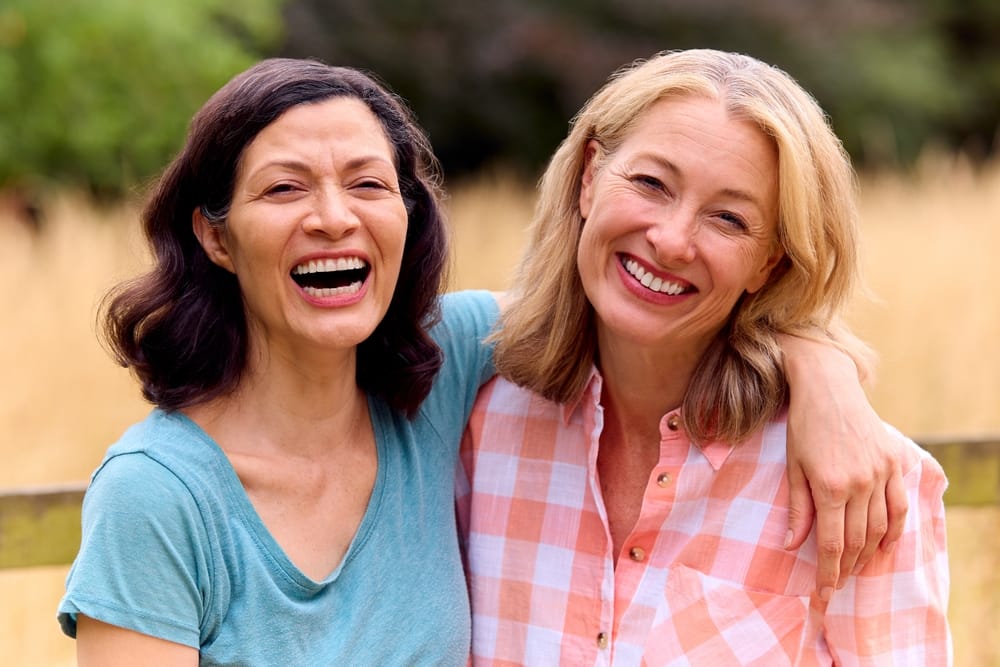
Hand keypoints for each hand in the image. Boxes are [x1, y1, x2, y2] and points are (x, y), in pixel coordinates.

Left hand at [779, 334, 906, 599]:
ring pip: (879, 527)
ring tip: (855, 569)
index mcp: (829, 485)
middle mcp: (859, 482)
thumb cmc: (802, 426)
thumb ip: (797, 508)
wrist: (827, 386)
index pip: (832, 542)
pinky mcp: (893, 462)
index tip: (824, 592)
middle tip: (837, 584)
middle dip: (847, 568)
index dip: (829, 571)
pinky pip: (899, 505)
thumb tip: (791, 546)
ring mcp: (880, 473)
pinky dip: (894, 529)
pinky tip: (884, 546)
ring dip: (868, 554)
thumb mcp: (792, 466)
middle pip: (858, 540)